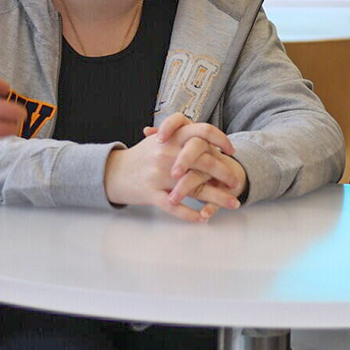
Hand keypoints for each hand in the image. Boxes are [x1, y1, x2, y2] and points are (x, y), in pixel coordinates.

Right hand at [106, 113, 241, 221]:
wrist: (113, 172)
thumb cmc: (141, 157)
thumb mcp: (160, 141)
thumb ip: (182, 137)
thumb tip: (210, 141)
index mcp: (171, 138)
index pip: (202, 132)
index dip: (221, 139)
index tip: (232, 151)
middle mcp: (166, 153)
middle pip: (204, 161)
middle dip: (225, 173)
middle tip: (236, 182)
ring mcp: (159, 174)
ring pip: (194, 187)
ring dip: (217, 198)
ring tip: (232, 203)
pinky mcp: (151, 193)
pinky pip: (175, 207)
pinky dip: (190, 214)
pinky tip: (203, 218)